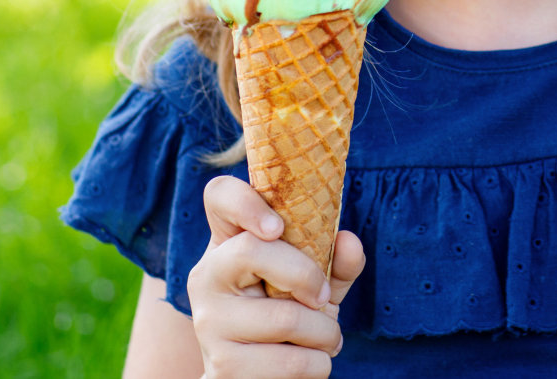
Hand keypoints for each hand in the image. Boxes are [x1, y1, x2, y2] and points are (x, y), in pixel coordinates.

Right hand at [189, 175, 366, 377]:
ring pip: (285, 317)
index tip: (278, 228)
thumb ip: (335, 260)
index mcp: (229, 243)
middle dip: (307, 275)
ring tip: (325, 340)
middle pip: (251, 250)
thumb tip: (349, 242)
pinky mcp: (222, 368)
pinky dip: (319, 365)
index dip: (245, 201)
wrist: (254, 378)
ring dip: (325, 334)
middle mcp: (207, 277)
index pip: (220, 195)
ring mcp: (208, 323)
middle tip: (323, 298)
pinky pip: (291, 362)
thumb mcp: (314, 283)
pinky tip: (311, 363)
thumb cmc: (288, 318)